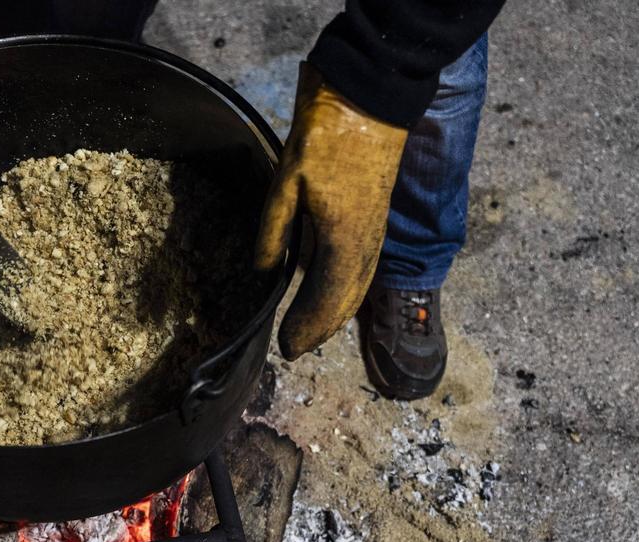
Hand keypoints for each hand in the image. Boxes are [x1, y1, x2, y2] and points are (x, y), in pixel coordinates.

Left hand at [256, 63, 407, 359]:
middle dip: (320, 329)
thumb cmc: (326, 137)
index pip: (324, 303)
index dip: (305, 328)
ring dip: (336, 313)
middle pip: (345, 303)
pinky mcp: (377, 218)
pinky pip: (364, 268)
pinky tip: (333, 290)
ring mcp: (376, 233)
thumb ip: (273, 232)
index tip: (284, 347)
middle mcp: (366, 247)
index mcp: (343, 243)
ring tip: (312, 329)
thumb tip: (261, 272)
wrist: (371, 98)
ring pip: (359, 288)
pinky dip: (348, 290)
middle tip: (295, 346)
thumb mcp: (286, 184)